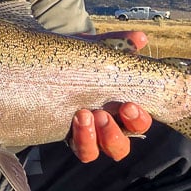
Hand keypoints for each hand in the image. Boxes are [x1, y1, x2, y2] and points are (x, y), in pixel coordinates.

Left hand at [69, 29, 151, 161]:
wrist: (50, 63)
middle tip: (103, 114)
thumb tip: (140, 38)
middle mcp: (106, 128)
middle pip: (120, 147)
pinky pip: (80, 149)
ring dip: (93, 138)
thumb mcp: (97, 50)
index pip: (139, 123)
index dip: (138, 120)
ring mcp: (87, 136)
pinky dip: (81, 138)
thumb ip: (117, 44)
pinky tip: (74, 118)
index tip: (129, 105)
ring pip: (97, 152)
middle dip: (114, 133)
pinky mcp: (68, 136)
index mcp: (121, 110)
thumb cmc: (80, 60)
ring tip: (84, 114)